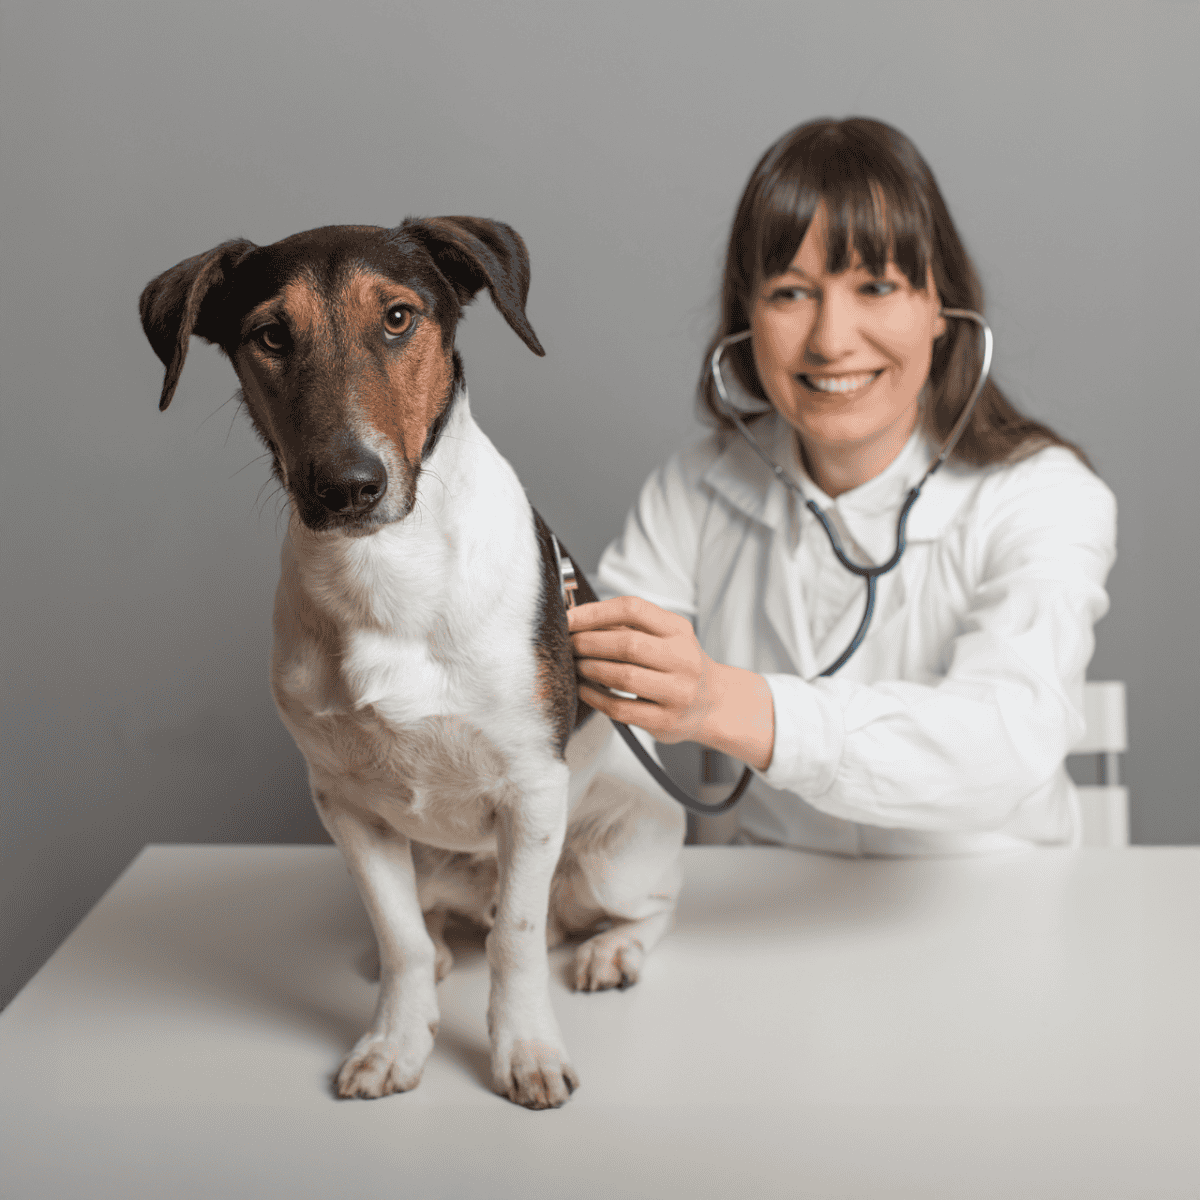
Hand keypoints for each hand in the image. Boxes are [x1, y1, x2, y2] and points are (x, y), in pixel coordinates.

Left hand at [567, 596, 774, 770]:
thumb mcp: (666, 637)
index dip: (595, 612)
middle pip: (626, 645)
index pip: (633, 609)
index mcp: (679, 630)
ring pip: (623, 677)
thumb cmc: (678, 665)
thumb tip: (578, 619)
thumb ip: (628, 628)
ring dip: (590, 669)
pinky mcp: (665, 721)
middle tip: (569, 644)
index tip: (569, 618)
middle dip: (588, 643)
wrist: (714, 704)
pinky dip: (595, 697)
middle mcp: (683, 659)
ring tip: (576, 665)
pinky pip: (620, 709)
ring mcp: (677, 692)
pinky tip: (584, 689)